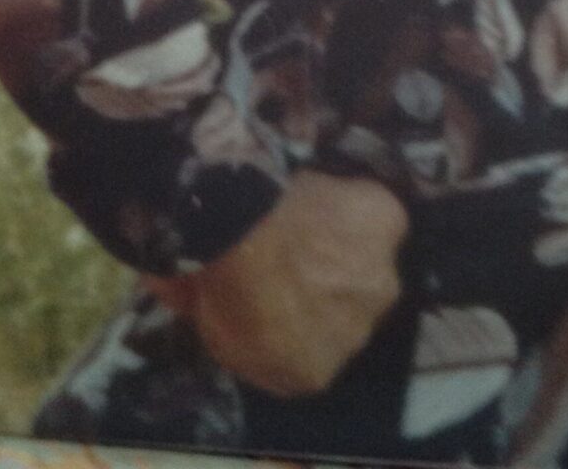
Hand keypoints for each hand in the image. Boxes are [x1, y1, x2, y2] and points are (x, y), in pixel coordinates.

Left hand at [144, 170, 409, 397]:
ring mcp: (378, 282)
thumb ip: (213, 320)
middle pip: (346, 311)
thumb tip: (177, 293)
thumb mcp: (201, 316)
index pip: (308, 352)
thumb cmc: (220, 280)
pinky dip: (359, 207)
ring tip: (309, 217)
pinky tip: (330, 192)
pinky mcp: (390, 229)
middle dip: (325, 287)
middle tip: (291, 250)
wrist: (247, 229)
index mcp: (309, 374)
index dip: (292, 318)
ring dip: (348, 249)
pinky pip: (377, 217)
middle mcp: (355, 338)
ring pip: (367, 265)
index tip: (273, 288)